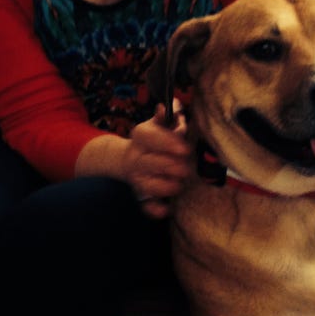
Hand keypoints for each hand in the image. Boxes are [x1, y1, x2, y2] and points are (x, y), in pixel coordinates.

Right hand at [125, 102, 192, 218]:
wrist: (128, 159)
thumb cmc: (154, 139)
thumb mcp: (158, 124)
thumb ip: (168, 116)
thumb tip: (174, 105)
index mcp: (141, 136)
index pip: (150, 137)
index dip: (167, 143)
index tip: (184, 148)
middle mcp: (136, 157)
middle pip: (152, 163)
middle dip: (172, 166)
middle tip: (186, 168)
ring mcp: (137, 178)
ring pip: (150, 186)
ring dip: (167, 186)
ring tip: (180, 183)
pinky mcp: (141, 196)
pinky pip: (146, 206)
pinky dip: (156, 210)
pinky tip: (168, 209)